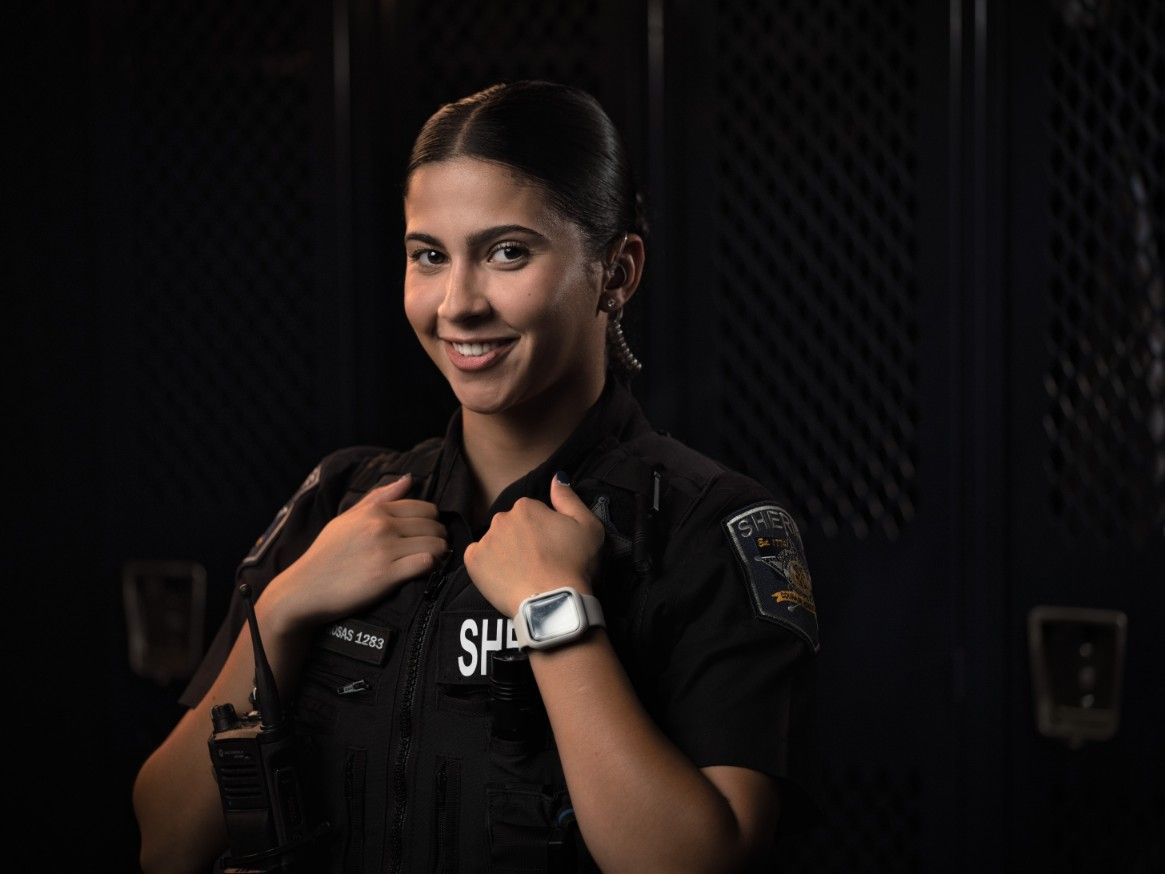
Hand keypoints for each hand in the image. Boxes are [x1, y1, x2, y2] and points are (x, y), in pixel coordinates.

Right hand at [265, 474, 446, 627]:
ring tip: (431, 561)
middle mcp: (381, 526)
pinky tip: (423, 572)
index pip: (424, 507)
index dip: (431, 521)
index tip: (426, 534)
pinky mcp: (387, 575)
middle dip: (438, 537)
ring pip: (435, 544)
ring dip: (438, 553)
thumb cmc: (326, 554)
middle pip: (434, 525)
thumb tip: (408, 478)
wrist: (304, 589)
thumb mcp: (347, 519)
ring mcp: (385, 550)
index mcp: (374, 511)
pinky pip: (426, 563)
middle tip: (432, 548)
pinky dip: (431, 568)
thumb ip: (379, 497)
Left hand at [464, 474, 604, 616]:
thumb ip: (569, 498)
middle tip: (538, 562)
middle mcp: (502, 518)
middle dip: (522, 540)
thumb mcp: (588, 526)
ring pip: (495, 542)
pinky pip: (477, 558)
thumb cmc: (575, 564)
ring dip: (505, 552)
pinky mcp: (473, 562)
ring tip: (523, 573)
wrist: (552, 602)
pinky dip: (487, 566)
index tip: (551, 548)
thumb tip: (556, 478)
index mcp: (527, 506)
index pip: (532, 513)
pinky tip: (504, 577)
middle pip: (511, 526)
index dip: (543, 531)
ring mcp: (486, 540)